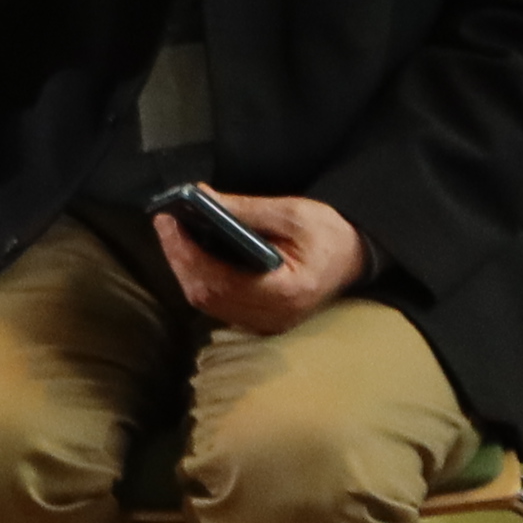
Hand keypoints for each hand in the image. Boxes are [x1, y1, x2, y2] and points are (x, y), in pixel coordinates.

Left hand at [151, 186, 364, 338]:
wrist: (357, 256)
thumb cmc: (330, 233)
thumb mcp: (292, 212)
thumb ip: (244, 210)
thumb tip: (200, 198)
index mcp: (286, 291)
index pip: (219, 279)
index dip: (186, 252)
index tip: (167, 221)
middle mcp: (274, 317)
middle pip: (206, 295)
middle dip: (178, 258)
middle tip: (165, 223)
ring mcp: (267, 324)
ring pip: (208, 304)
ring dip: (185, 269)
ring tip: (174, 234)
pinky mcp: (262, 321)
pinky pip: (219, 305)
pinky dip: (200, 278)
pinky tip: (193, 253)